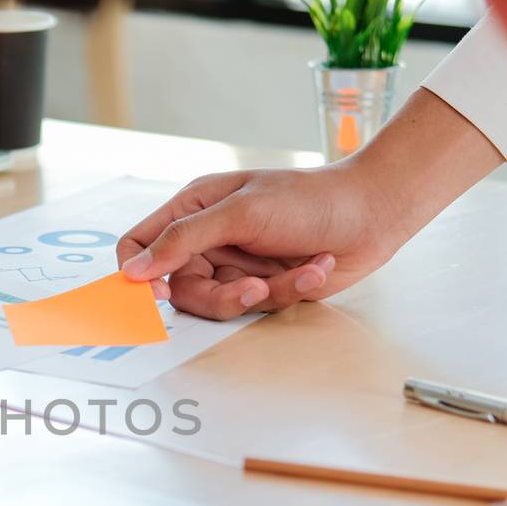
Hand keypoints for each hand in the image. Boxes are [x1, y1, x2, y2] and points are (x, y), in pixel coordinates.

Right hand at [118, 87, 505, 319]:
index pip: (139, 245)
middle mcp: (209, 240)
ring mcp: (236, 265)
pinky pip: (259, 307)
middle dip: (220, 295)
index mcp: (193, 209)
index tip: (158, 292)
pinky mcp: (265, 286)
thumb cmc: (309, 198)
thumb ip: (183, 240)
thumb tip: (133, 270)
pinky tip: (317, 268)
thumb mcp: (240, 212)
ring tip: (298, 273)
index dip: (140, 273)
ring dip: (264, 294)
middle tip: (252, 289)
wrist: (373, 213)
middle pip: (180, 289)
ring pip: (220, 305)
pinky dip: (292, 291)